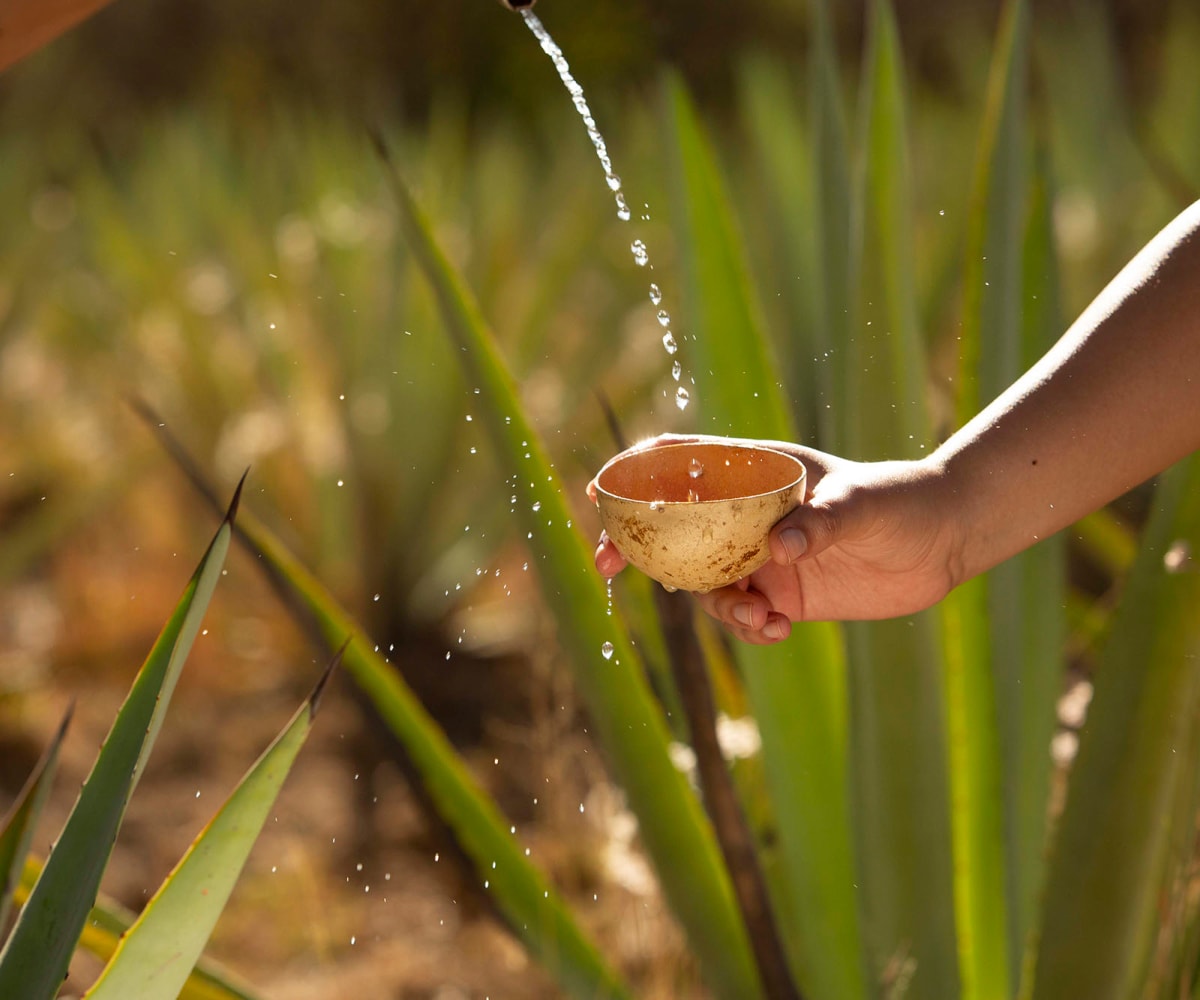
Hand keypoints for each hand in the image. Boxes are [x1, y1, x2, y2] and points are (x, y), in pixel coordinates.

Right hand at [589, 435, 963, 644]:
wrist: (942, 541)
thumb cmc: (902, 500)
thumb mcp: (862, 506)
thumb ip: (819, 523)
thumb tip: (777, 552)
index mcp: (759, 473)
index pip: (684, 463)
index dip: (637, 473)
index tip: (601, 492)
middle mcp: (751, 514)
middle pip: (676, 526)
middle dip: (637, 545)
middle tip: (608, 566)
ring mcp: (763, 556)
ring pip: (707, 582)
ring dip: (719, 606)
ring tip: (764, 620)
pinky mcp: (783, 593)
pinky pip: (743, 615)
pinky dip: (749, 628)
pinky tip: (781, 631)